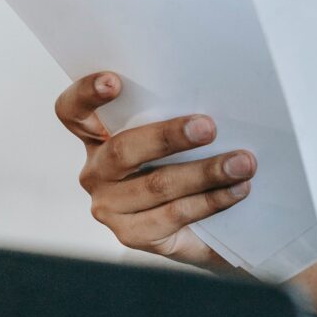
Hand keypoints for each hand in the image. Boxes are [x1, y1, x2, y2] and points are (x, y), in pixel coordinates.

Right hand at [55, 72, 255, 268]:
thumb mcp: (177, 139)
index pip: (74, 111)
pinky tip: (237, 190)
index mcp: (98, 136)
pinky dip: (211, 200)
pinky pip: (174, 214)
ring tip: (242, 163)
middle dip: (168, 136)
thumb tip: (218, 101)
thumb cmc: (188, 165)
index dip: (87, 94)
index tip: (113, 81)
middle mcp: (96, 171)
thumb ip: (178, 118)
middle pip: (123, 149)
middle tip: (208, 127)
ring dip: (205, 172)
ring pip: (156, 184)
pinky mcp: (132, 235)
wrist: (203, 227)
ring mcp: (110, 206)